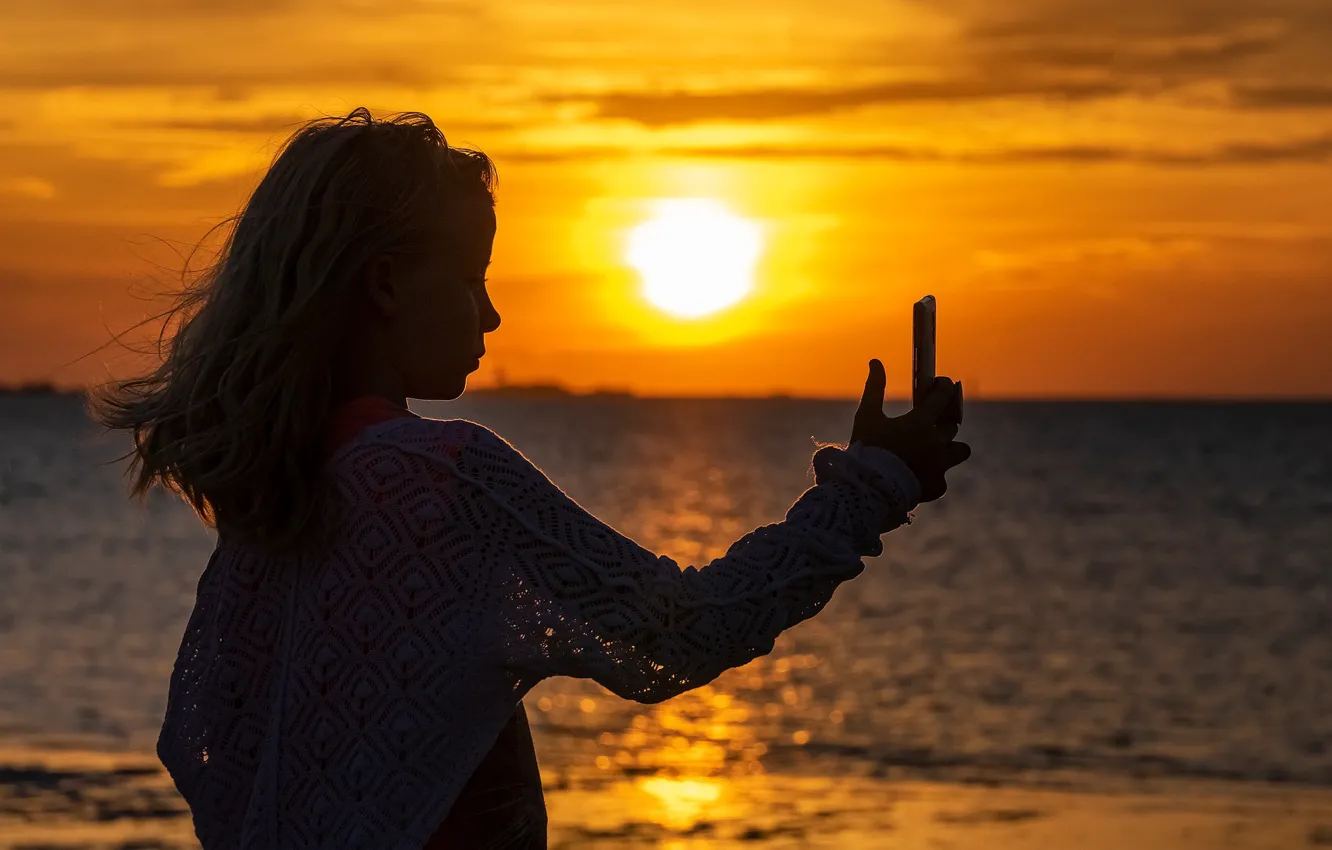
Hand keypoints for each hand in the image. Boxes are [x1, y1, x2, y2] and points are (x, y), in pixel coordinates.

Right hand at [850, 359, 970, 501]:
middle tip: (932, 418)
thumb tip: (876, 361)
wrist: (867, 490)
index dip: (944, 386)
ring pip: (959, 450)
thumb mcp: (867, 416)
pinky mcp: (937, 486)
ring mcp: (940, 465)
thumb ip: (874, 388)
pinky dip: (934, 476)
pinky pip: (942, 477)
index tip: (941, 383)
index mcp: (920, 422)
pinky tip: (921, 475)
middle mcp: (936, 442)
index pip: (943, 395)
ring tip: (935, 449)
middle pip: (951, 424)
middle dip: (943, 418)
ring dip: (950, 447)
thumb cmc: (866, 449)